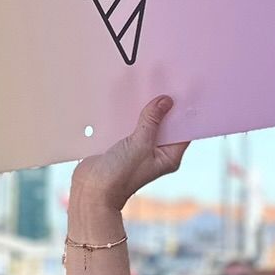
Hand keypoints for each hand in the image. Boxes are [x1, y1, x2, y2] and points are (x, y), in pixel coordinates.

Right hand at [71, 96, 188, 213]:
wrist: (91, 190)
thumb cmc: (119, 176)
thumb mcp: (139, 144)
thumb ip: (152, 121)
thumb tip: (165, 101)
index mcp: (168, 156)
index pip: (183, 131)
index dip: (183, 112)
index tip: (183, 92)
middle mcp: (156, 153)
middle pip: (164, 126)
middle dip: (163, 108)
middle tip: (164, 84)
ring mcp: (138, 149)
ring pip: (146, 125)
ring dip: (144, 111)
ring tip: (145, 88)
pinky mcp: (122, 146)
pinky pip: (129, 127)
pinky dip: (129, 116)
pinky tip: (127, 101)